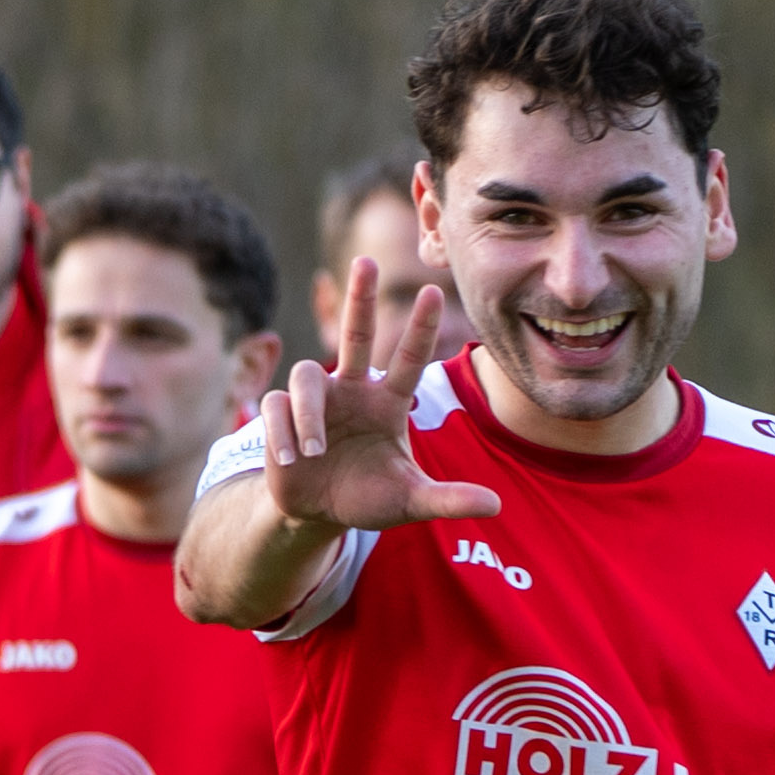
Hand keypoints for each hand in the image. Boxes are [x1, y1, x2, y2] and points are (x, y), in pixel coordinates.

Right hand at [254, 259, 502, 537]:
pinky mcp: (281, 416)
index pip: (408, 358)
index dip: (421, 328)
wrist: (318, 514)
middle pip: (357, 333)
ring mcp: (316, 400)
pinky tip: (294, 459)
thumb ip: (448, 500)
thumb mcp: (410, 501)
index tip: (435, 292)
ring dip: (310, 412)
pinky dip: (285, 431)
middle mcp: (353, 390)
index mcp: (387, 402)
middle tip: (366, 260)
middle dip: (361, 298)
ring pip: (307, 375)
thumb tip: (496, 507)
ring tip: (316, 452)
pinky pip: (278, 407)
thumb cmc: (368, 497)